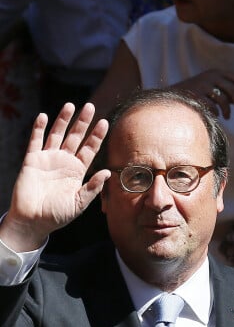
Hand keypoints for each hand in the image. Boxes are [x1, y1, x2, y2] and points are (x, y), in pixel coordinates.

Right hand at [0, 103, 110, 251]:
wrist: (33, 222)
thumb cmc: (58, 215)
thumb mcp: (79, 202)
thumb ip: (93, 187)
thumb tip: (108, 172)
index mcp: (78, 170)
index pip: (90, 149)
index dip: (97, 136)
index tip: (105, 122)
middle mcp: (64, 161)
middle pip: (76, 137)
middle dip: (83, 122)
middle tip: (90, 106)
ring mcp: (48, 159)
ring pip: (57, 135)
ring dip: (63, 120)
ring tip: (70, 105)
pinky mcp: (32, 161)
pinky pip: (35, 141)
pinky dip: (38, 129)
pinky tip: (43, 116)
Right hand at [174, 69, 233, 118]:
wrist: (174, 95)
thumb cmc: (198, 92)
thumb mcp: (214, 88)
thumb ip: (229, 92)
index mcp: (216, 72)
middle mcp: (210, 76)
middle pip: (232, 90)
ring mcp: (202, 85)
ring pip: (223, 100)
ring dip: (227, 110)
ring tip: (227, 116)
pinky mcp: (196, 95)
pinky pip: (212, 106)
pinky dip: (216, 112)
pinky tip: (216, 115)